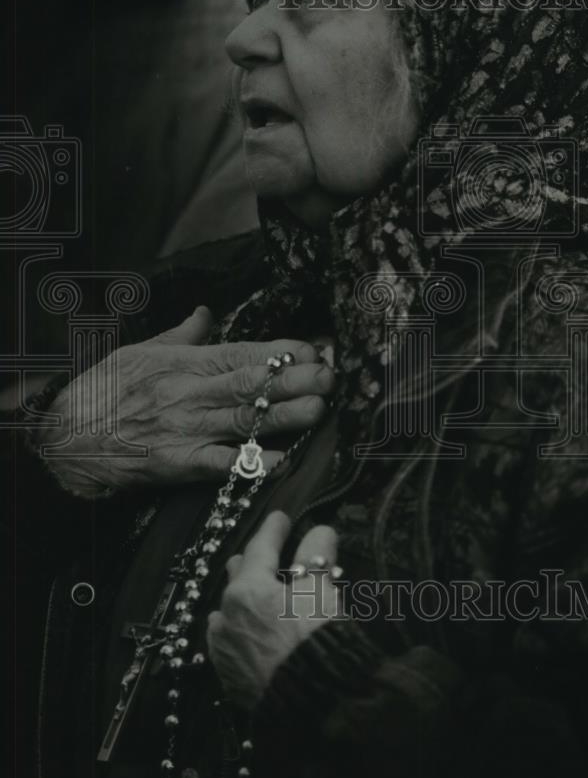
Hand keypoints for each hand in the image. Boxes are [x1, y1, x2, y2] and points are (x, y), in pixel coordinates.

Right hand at [34, 307, 333, 497]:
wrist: (66, 436)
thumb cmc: (104, 390)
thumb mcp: (140, 350)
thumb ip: (181, 334)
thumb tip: (205, 313)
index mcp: (185, 362)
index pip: (243, 352)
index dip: (282, 352)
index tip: (315, 350)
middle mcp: (189, 392)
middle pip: (251, 384)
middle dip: (295, 379)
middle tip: (330, 377)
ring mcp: (185, 428)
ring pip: (244, 420)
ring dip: (285, 416)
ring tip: (319, 410)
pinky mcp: (177, 463)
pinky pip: (221, 464)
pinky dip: (251, 463)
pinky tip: (281, 461)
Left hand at [207, 510, 341, 708]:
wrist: (309, 703)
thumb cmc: (315, 639)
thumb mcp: (321, 592)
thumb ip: (317, 557)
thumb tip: (320, 531)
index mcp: (248, 588)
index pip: (260, 547)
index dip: (273, 529)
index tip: (281, 516)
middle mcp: (226, 613)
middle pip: (237, 575)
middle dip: (252, 561)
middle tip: (268, 553)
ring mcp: (223, 646)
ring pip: (228, 609)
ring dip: (242, 596)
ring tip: (256, 591)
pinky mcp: (228, 674)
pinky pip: (229, 639)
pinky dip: (239, 626)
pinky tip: (247, 628)